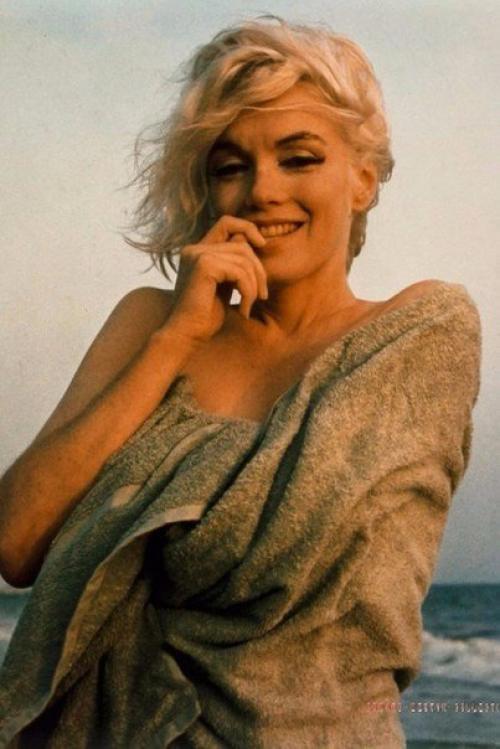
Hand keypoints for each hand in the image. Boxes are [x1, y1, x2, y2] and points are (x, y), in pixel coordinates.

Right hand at [163, 215, 268, 343]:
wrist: (186, 336)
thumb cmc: (205, 317)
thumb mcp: (224, 286)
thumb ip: (234, 265)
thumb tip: (255, 243)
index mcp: (197, 252)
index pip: (226, 223)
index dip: (247, 228)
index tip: (262, 246)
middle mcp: (194, 249)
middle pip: (241, 243)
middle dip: (258, 270)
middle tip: (261, 296)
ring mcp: (197, 255)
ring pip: (244, 258)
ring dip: (254, 285)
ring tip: (249, 306)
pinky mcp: (203, 265)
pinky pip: (240, 271)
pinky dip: (248, 291)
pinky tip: (243, 310)